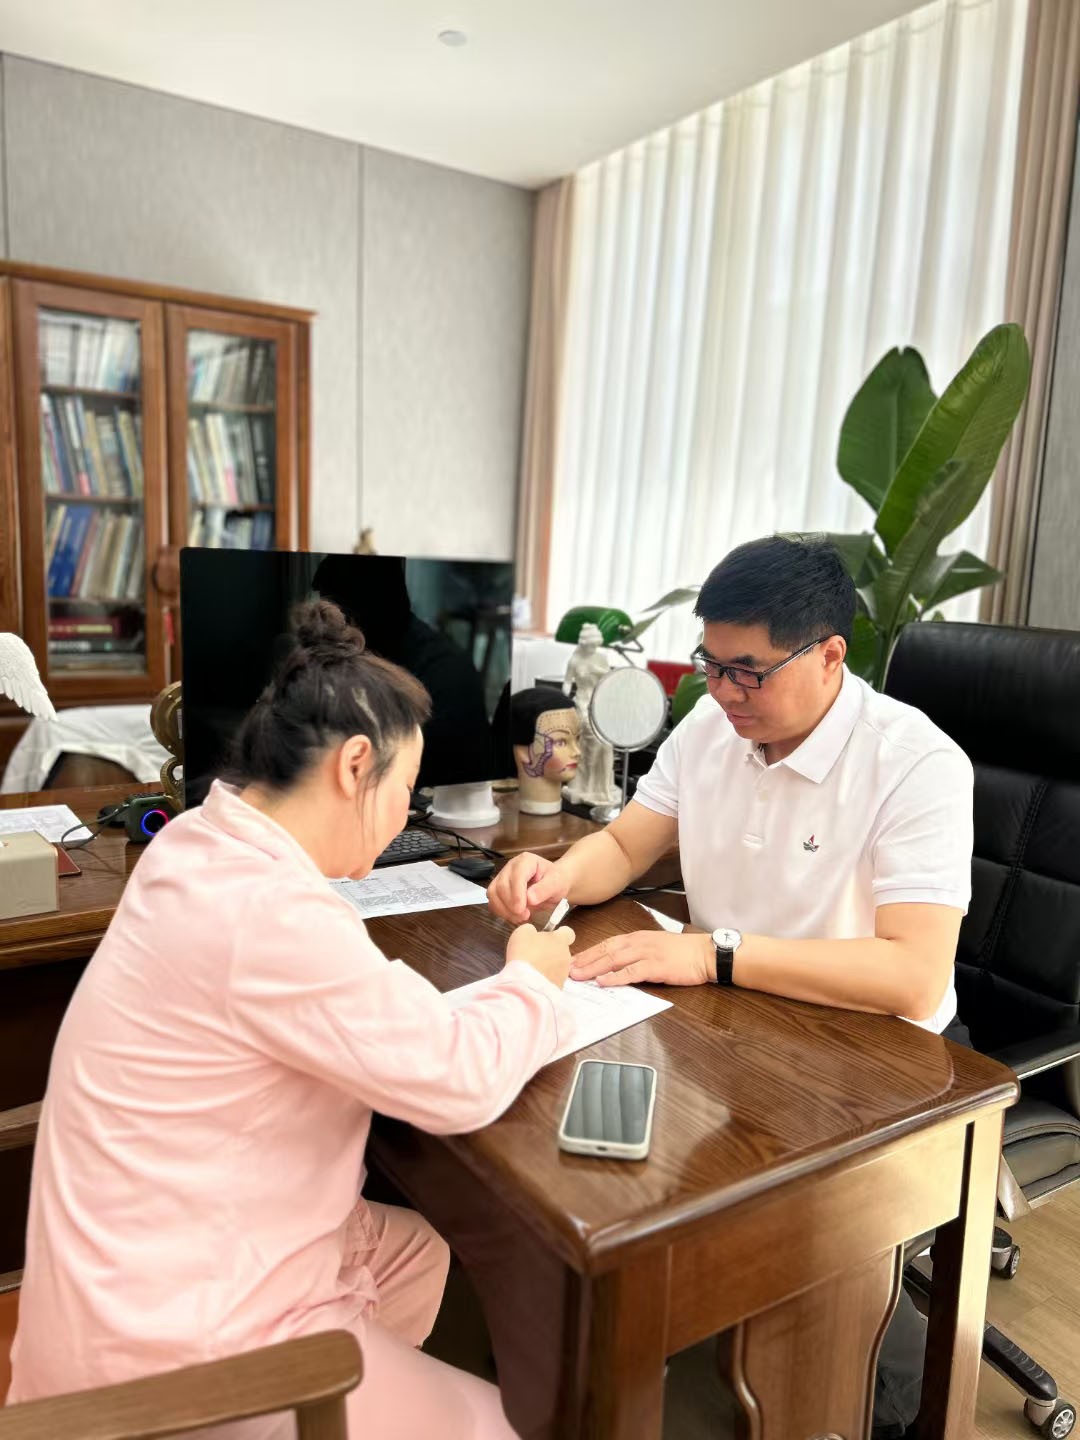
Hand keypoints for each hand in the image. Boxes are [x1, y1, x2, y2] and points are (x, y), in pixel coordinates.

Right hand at [487, 852, 568, 923]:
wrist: (553, 884)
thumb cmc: (556, 881)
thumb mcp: (556, 884)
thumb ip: (544, 889)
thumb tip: (530, 899)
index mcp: (525, 861)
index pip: (515, 876)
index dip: (517, 894)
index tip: (523, 910)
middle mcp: (510, 867)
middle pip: (501, 886)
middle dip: (510, 905)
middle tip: (525, 916)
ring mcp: (502, 877)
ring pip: (493, 894)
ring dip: (504, 910)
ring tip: (520, 918)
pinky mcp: (498, 889)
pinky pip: (493, 901)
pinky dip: (501, 912)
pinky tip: (514, 917)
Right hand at [505, 923, 575, 989]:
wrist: (526, 984)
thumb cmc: (526, 955)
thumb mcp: (523, 932)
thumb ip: (531, 929)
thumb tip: (532, 932)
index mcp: (560, 940)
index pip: (568, 932)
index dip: (559, 933)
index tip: (549, 935)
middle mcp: (565, 956)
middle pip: (561, 950)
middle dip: (550, 951)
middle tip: (534, 953)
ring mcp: (563, 973)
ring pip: (557, 966)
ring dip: (547, 966)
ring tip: (531, 968)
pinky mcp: (558, 987)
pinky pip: (552, 980)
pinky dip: (544, 979)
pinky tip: (532, 979)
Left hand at [570, 930, 713, 987]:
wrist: (705, 953)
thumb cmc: (683, 953)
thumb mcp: (655, 947)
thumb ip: (636, 954)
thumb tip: (616, 966)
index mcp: (637, 938)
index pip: (606, 943)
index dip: (588, 952)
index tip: (571, 959)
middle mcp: (638, 943)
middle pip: (605, 950)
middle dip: (583, 960)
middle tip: (564, 968)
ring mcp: (647, 953)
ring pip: (613, 960)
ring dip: (593, 968)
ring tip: (577, 975)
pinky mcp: (656, 966)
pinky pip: (631, 972)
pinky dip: (615, 977)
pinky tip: (603, 981)